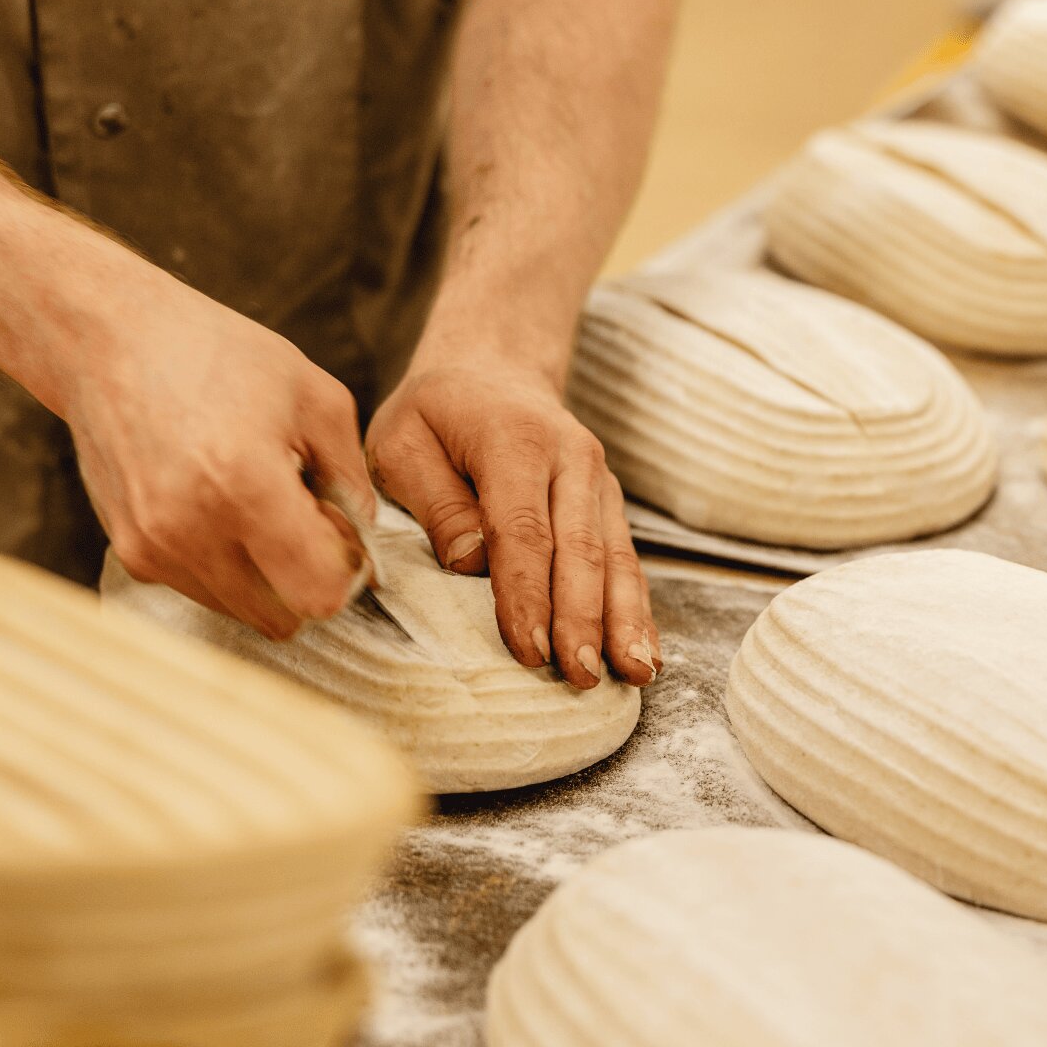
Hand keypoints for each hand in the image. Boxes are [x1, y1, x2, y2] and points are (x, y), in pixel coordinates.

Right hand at [65, 280, 373, 638]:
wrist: (109, 341)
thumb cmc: (219, 356)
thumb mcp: (315, 398)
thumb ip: (352, 478)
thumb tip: (362, 537)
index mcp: (246, 487)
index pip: (318, 595)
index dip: (345, 572)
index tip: (339, 531)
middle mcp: (191, 530)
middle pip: (282, 618)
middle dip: (306, 579)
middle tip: (303, 518)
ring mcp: (153, 547)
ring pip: (241, 610)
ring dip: (265, 575)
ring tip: (258, 506)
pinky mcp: (130, 552)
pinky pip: (202, 590)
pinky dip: (226, 565)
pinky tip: (221, 506)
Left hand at [365, 355, 659, 687]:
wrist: (493, 370)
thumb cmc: (436, 415)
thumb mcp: (402, 441)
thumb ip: (435, 502)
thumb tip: (470, 564)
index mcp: (515, 440)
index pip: (523, 529)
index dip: (527, 594)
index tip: (530, 650)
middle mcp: (571, 458)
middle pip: (581, 549)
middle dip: (583, 618)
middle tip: (581, 676)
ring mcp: (598, 482)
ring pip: (617, 558)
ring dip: (625, 620)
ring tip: (633, 675)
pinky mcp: (608, 504)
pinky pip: (627, 562)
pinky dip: (636, 610)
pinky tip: (644, 654)